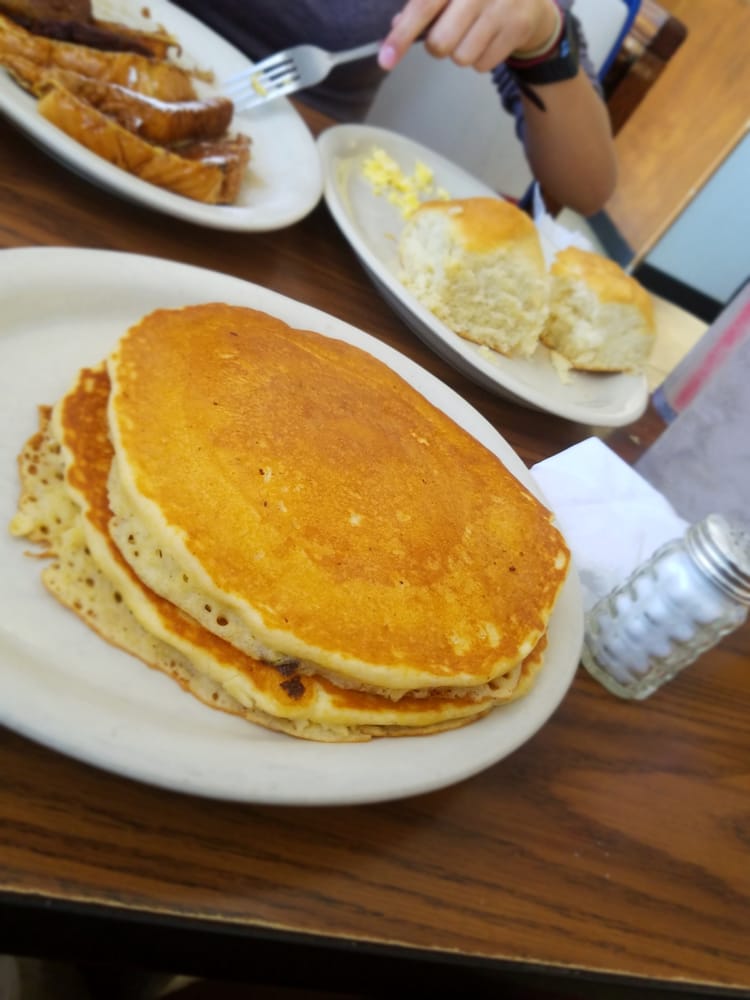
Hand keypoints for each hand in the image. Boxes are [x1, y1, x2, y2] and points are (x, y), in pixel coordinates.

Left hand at [379, 0, 559, 72]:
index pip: (423, 5)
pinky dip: (481, 58)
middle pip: (440, 43)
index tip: (385, 60)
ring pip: (461, 58)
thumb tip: (395, 29)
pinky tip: (491, 37)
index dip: (402, 36)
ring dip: (461, 51)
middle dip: (438, 46)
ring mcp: (502, 5)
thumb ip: (422, 5)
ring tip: (475, 30)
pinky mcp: (518, 26)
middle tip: (450, 30)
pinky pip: (482, 65)